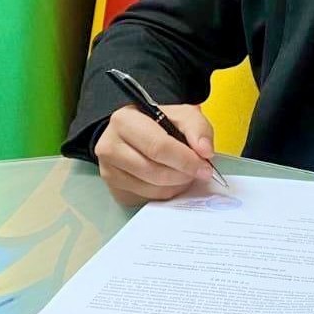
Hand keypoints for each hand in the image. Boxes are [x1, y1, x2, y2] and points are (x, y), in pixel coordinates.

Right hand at [93, 104, 215, 205]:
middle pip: (153, 171)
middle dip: (182, 175)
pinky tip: (171, 181)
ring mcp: (108, 171)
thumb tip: (205, 152)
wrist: (135, 133)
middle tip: (198, 173)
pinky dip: (164, 193)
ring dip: (175, 186)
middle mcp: (109, 146)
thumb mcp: (181, 115)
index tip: (205, 167)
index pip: (158, 147)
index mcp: (124, 121)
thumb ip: (197, 129)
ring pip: (150, 188)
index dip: (185, 160)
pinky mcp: (114, 190)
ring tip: (185, 175)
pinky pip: (145, 199)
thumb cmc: (159, 123)